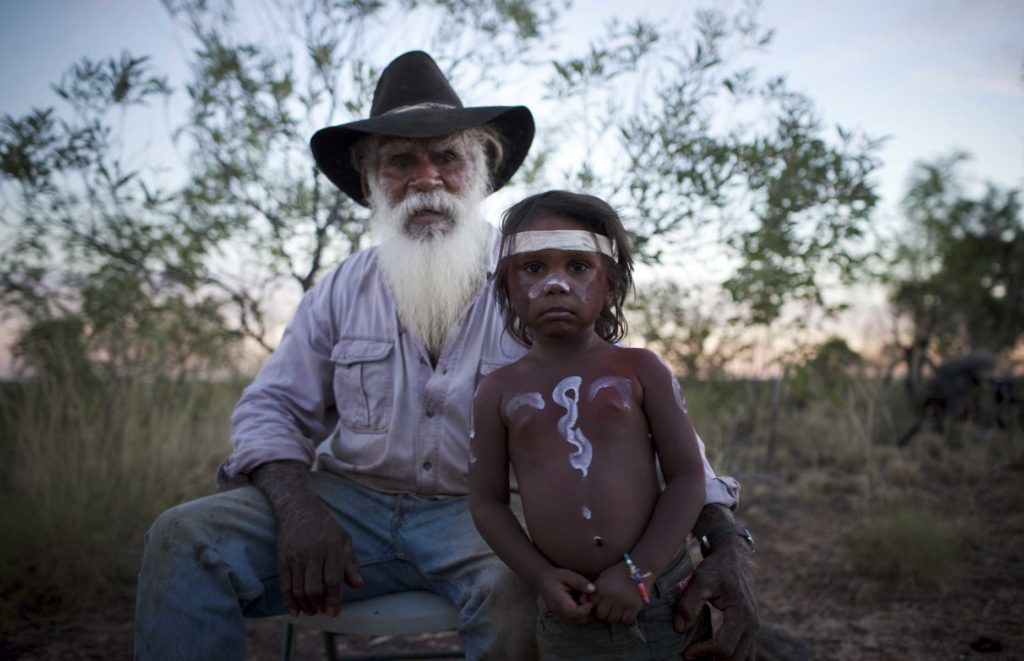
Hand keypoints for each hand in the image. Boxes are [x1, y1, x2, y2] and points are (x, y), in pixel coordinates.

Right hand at [276, 499, 362, 617]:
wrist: (299, 509)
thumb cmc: (326, 528)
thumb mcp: (344, 540)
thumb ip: (351, 564)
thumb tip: (358, 585)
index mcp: (332, 547)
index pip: (333, 579)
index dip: (334, 599)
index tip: (334, 613)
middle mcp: (313, 552)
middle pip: (314, 587)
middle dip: (319, 604)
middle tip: (323, 611)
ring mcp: (296, 556)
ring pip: (298, 589)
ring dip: (305, 605)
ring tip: (312, 610)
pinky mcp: (283, 559)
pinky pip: (285, 585)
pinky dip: (289, 601)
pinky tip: (296, 610)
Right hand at [538, 568, 596, 624]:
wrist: (543, 580)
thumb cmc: (556, 577)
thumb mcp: (568, 575)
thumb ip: (580, 582)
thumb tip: (594, 590)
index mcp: (562, 604)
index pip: (579, 614)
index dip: (589, 607)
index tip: (590, 596)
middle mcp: (561, 613)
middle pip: (582, 621)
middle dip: (590, 611)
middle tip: (588, 598)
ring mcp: (562, 616)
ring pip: (580, 622)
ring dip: (587, 613)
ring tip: (585, 600)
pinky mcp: (565, 616)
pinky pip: (577, 620)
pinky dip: (583, 614)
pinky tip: (582, 602)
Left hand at [591, 561, 649, 625]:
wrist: (640, 567)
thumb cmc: (620, 572)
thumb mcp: (604, 576)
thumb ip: (596, 588)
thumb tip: (588, 601)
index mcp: (602, 587)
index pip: (593, 604)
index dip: (596, 605)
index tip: (601, 604)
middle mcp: (611, 596)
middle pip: (602, 615)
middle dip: (604, 614)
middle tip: (609, 611)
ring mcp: (623, 602)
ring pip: (613, 620)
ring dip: (615, 618)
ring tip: (618, 613)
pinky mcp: (634, 607)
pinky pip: (626, 621)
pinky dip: (625, 620)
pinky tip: (626, 614)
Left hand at [675, 538, 758, 659]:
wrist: (735, 558)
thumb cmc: (717, 568)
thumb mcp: (700, 579)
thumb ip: (688, 603)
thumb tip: (680, 629)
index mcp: (741, 614)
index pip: (724, 646)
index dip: (703, 652)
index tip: (686, 652)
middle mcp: (752, 624)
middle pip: (737, 658)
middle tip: (691, 657)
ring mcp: (754, 628)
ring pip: (744, 658)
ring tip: (702, 658)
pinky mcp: (750, 628)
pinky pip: (745, 652)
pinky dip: (731, 658)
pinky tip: (712, 656)